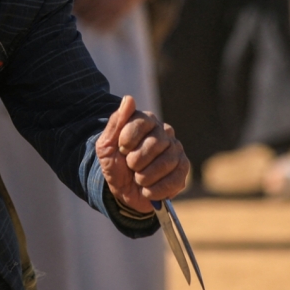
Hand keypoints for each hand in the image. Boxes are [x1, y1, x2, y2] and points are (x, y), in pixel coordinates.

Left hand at [97, 95, 188, 213]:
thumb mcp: (106, 145)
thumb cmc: (115, 164)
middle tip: (130, 166)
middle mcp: (164, 132)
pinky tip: (147, 189)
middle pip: (155, 143)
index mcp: (146, 121)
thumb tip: (129, 98)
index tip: (121, 150)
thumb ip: (116, 123)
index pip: (142, 121)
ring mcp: (176, 151)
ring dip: (145, 176)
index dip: (128, 139)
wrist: (122, 190)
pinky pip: (175, 179)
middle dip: (136, 160)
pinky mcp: (183, 170)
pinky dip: (156, 189)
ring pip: (166, 162)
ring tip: (138, 179)